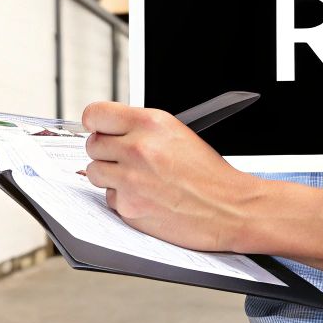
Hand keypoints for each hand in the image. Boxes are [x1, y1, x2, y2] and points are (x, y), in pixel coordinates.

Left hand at [80, 101, 267, 251]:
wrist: (230, 208)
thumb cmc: (209, 175)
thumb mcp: (177, 134)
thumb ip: (140, 129)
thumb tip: (108, 130)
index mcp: (150, 123)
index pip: (95, 113)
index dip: (94, 122)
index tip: (96, 128)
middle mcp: (137, 148)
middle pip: (92, 145)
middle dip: (105, 152)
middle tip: (124, 159)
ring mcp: (130, 180)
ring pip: (94, 172)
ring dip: (110, 177)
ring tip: (137, 180)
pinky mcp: (129, 207)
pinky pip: (109, 199)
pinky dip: (123, 200)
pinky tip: (146, 198)